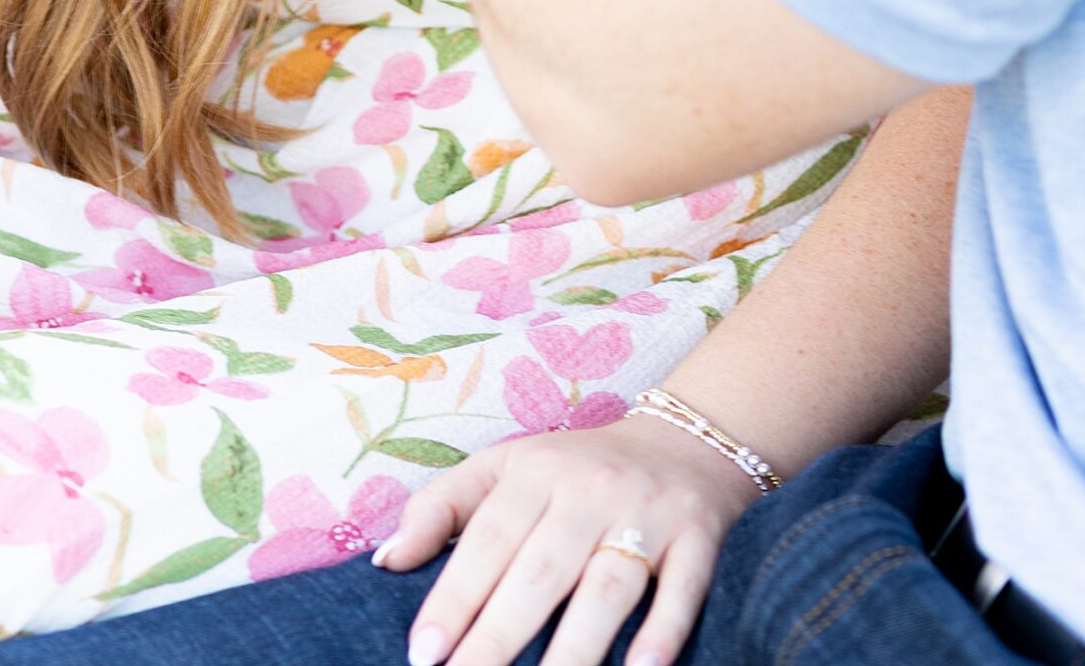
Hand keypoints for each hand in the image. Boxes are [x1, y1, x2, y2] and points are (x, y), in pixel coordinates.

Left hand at [377, 412, 758, 665]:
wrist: (685, 440)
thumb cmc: (575, 469)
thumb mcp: (506, 467)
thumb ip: (443, 507)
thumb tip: (385, 562)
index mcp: (538, 471)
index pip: (490, 537)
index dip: (456, 594)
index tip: (423, 651)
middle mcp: (591, 490)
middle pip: (541, 571)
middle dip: (499, 636)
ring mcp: (647, 515)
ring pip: (607, 590)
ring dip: (574, 651)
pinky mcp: (698, 540)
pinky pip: (681, 592)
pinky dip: (661, 635)